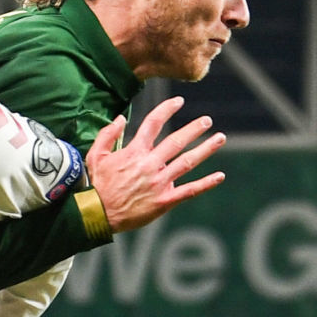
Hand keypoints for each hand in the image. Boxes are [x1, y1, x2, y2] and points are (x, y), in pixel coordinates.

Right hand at [85, 96, 225, 233]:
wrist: (98, 214)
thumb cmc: (97, 185)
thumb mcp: (96, 155)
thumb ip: (108, 134)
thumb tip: (119, 117)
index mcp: (134, 152)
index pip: (153, 123)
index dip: (167, 109)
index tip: (179, 101)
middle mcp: (150, 164)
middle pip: (176, 141)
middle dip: (194, 129)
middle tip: (207, 121)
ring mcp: (159, 183)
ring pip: (187, 162)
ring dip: (206, 149)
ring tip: (220, 138)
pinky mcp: (165, 201)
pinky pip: (190, 190)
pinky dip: (206, 183)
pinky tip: (220, 176)